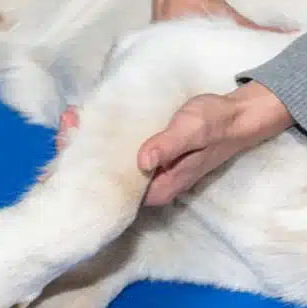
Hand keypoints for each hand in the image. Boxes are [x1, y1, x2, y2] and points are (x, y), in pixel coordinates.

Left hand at [52, 82, 293, 205]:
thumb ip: (168, 147)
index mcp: (158, 190)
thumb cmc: (215, 123)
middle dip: (81, 153)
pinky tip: (91, 121)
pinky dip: (104, 139)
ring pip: (111, 166)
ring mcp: (150, 174)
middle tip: (68, 121)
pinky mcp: (151, 159)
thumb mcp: (192, 130)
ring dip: (90, 144)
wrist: (238, 117)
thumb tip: (142, 161)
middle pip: (107, 180)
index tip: (69, 141)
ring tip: (73, 117)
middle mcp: (151, 188)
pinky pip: (120, 155)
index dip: (87, 169)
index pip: (113, 190)